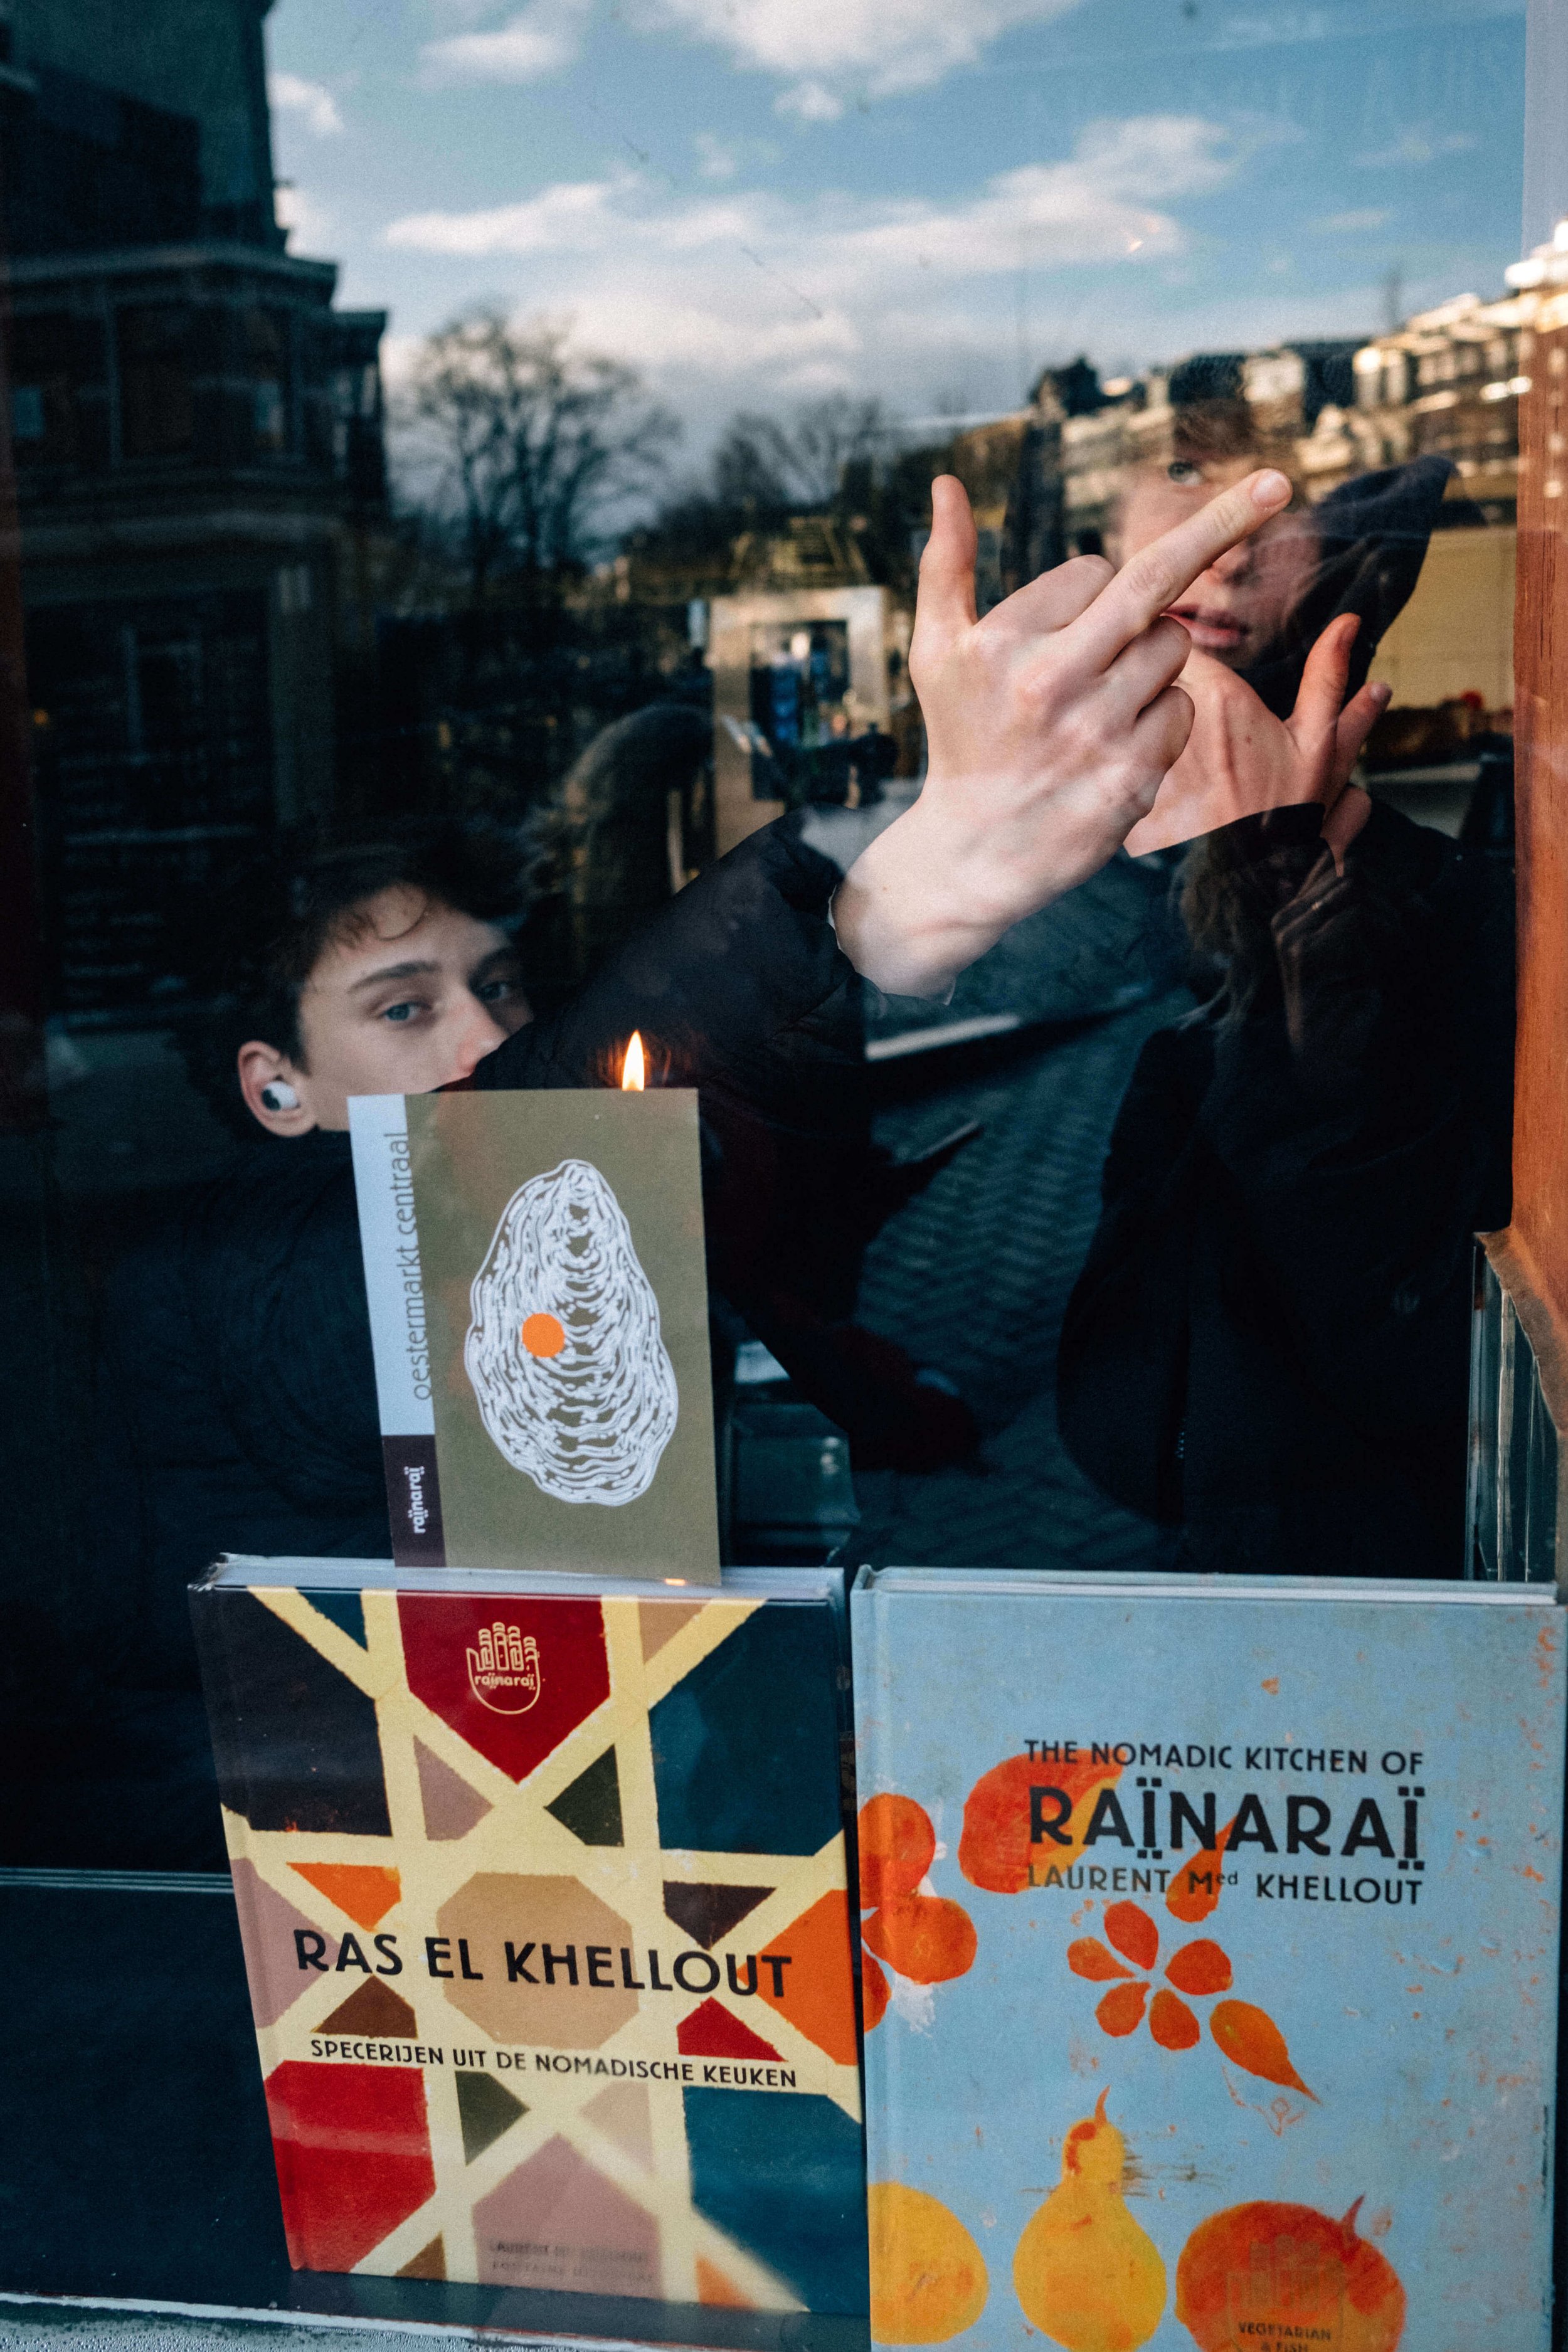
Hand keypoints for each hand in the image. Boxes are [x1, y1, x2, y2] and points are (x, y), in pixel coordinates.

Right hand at [833, 466, 1294, 996]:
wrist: (974, 855)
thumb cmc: (961, 739)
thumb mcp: (935, 652)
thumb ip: (944, 564)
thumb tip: (946, 483)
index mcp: (1006, 643)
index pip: (1094, 570)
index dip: (1095, 587)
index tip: (1075, 618)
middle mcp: (1051, 683)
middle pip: (1156, 586)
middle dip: (1223, 526)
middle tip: (1277, 483)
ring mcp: (1096, 733)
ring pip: (1175, 651)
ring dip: (1156, 662)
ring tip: (1105, 700)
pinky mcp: (1131, 779)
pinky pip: (1184, 712)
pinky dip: (1164, 720)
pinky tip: (1118, 745)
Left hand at [1121, 612, 1389, 857]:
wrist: (1247, 887)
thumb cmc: (1285, 816)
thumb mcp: (1316, 747)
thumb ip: (1327, 680)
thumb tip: (1347, 623)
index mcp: (1219, 699)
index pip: (1175, 639)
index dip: (1177, 647)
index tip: (1182, 660)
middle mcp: (1169, 723)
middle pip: (1141, 674)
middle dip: (1148, 682)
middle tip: (1165, 706)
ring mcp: (1137, 758)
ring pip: (1117, 717)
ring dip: (1124, 723)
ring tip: (1151, 752)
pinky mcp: (1114, 792)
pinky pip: (1102, 761)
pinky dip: (1109, 766)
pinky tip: (1122, 783)